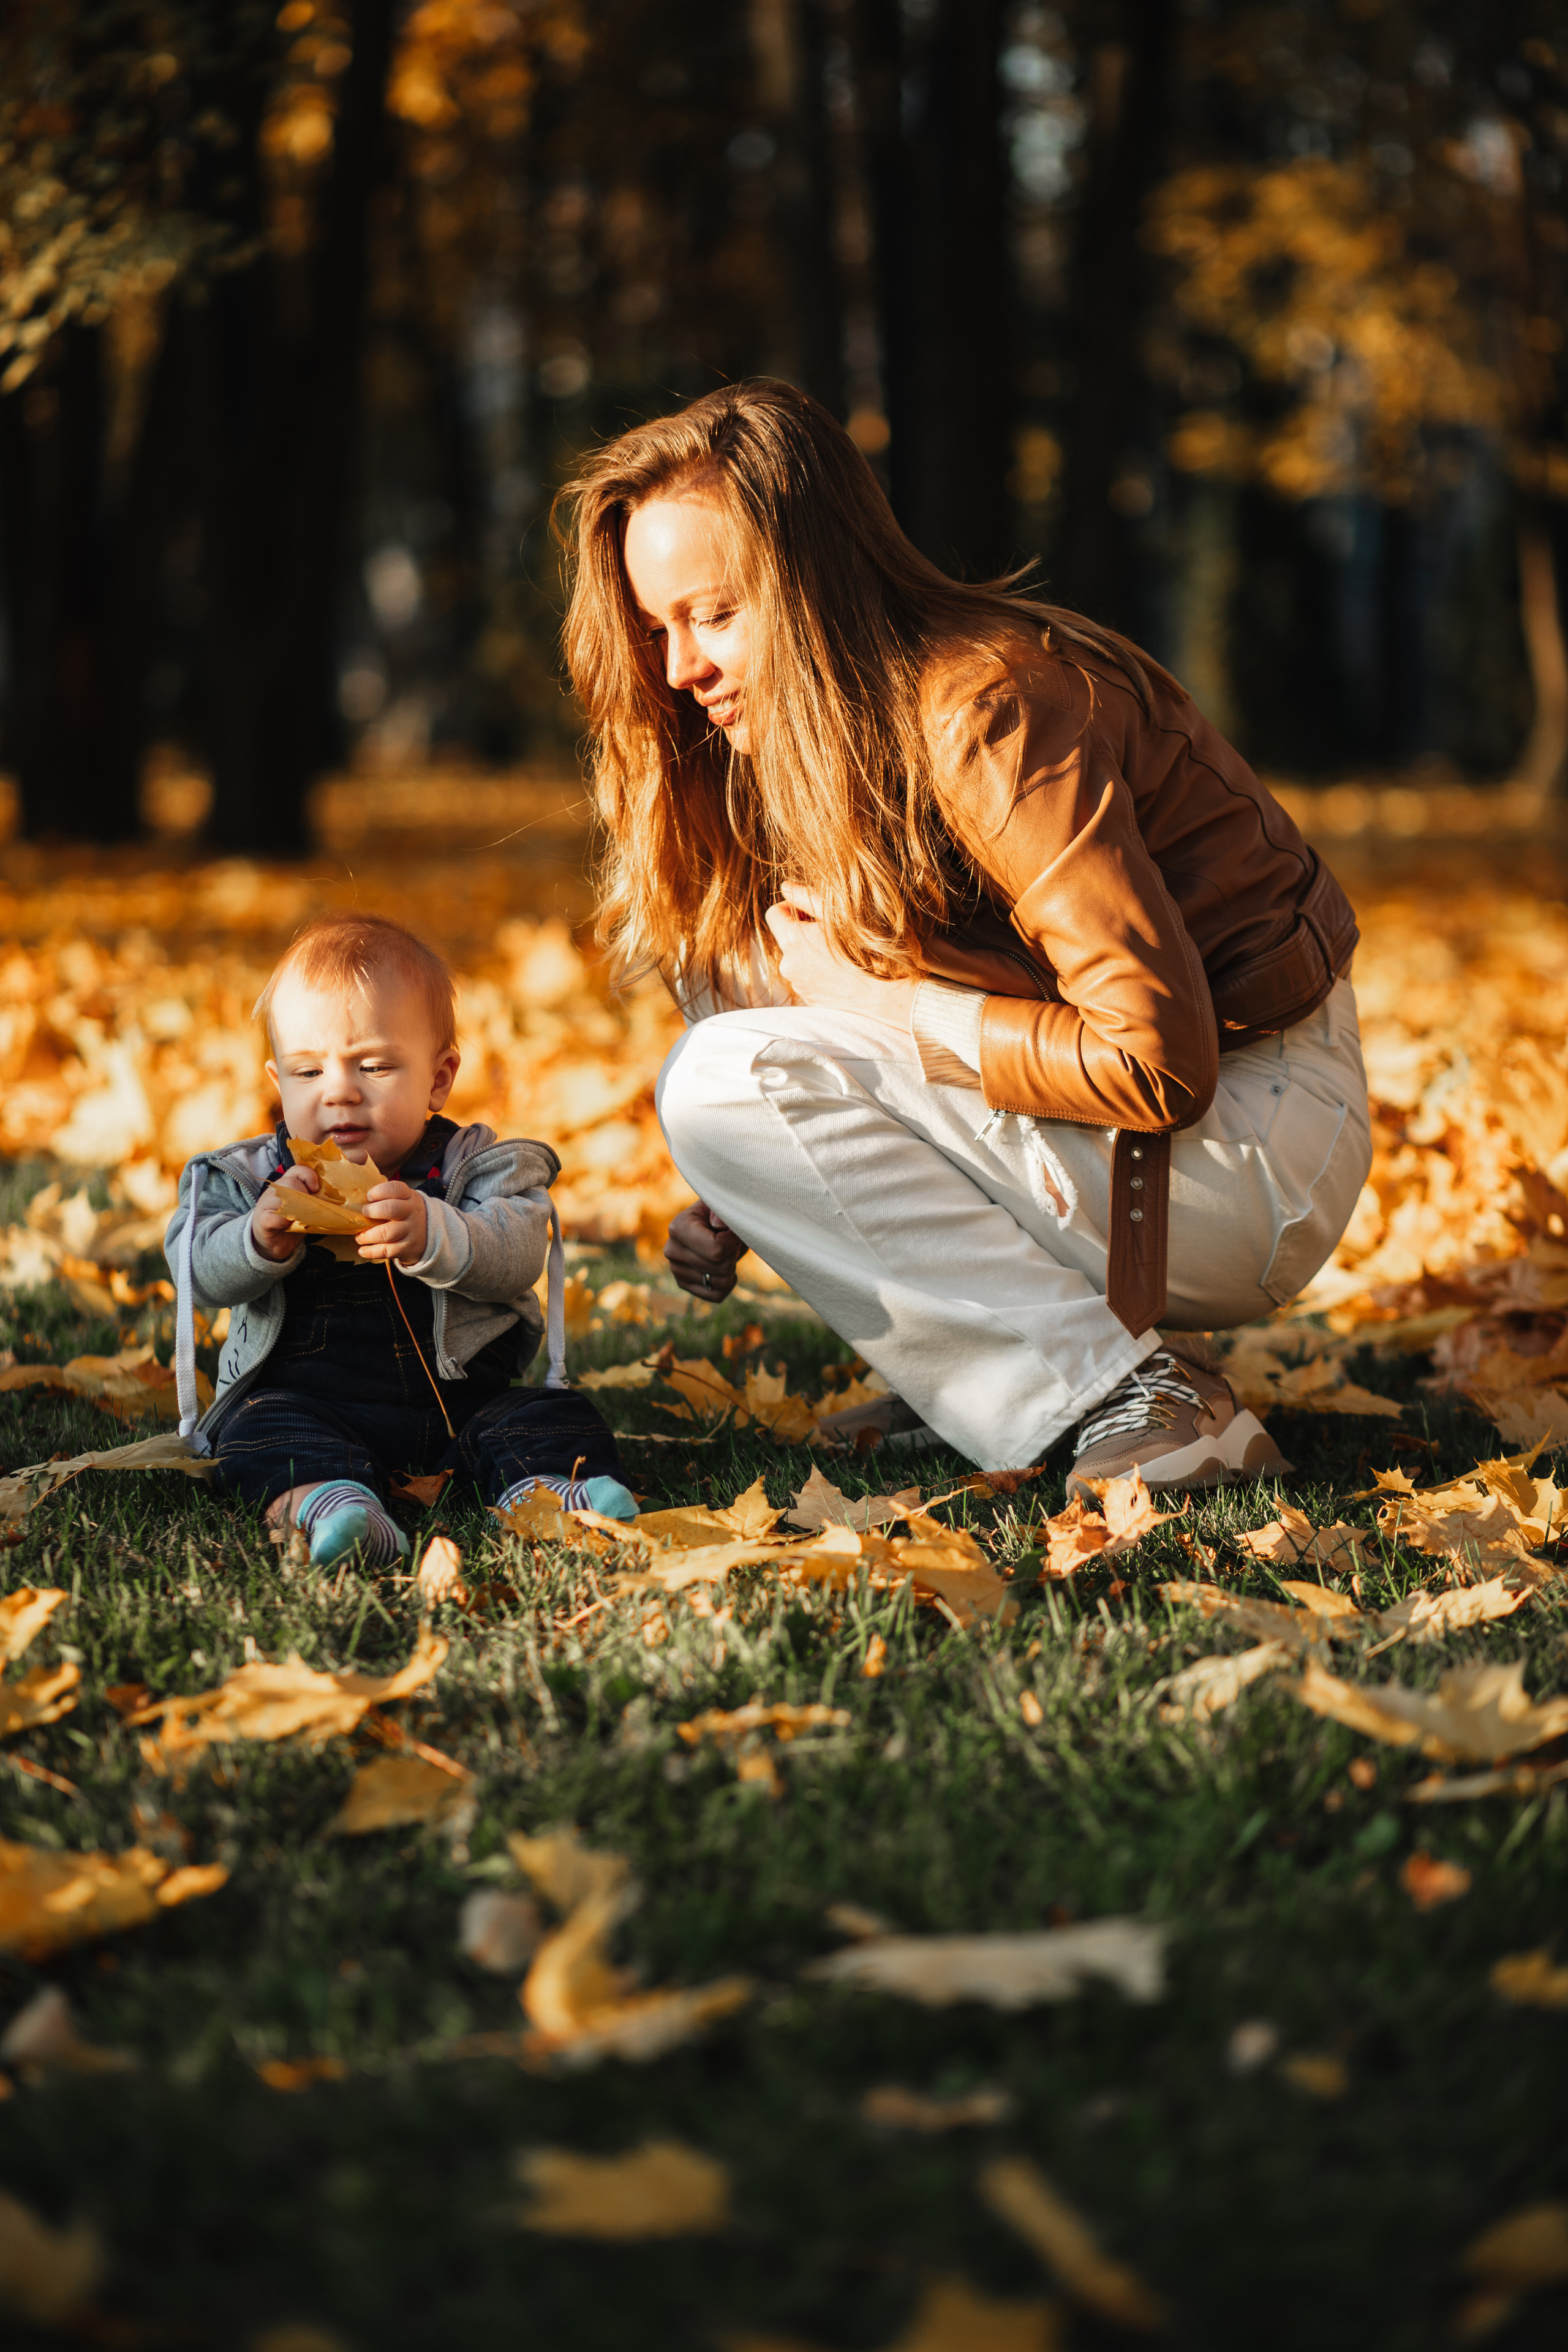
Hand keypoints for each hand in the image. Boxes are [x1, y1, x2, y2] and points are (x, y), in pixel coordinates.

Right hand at [252, 1165, 318, 1261]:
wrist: (273, 1244)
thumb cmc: (292, 1224)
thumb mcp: (306, 1208)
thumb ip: (315, 1200)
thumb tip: (338, 1199)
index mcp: (287, 1184)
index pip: (297, 1169)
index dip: (309, 1176)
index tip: (316, 1188)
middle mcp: (275, 1191)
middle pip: (290, 1181)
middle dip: (304, 1193)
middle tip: (310, 1208)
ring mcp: (266, 1204)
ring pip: (281, 1196)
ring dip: (296, 1207)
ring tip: (301, 1218)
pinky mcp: (263, 1220)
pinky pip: (274, 1217)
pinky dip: (283, 1222)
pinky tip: (288, 1226)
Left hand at [358, 1180, 428, 1266]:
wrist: (429, 1234)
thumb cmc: (406, 1214)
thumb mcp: (403, 1200)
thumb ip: (386, 1198)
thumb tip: (356, 1201)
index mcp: (409, 1196)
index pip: (395, 1188)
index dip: (379, 1191)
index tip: (369, 1196)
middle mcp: (412, 1212)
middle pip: (391, 1209)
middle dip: (372, 1211)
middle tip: (364, 1214)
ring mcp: (411, 1230)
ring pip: (387, 1233)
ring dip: (368, 1235)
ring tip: (359, 1237)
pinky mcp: (407, 1248)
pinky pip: (387, 1250)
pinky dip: (371, 1251)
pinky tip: (362, 1250)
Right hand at [666, 1202, 745, 1300]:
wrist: (715, 1226)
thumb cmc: (721, 1214)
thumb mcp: (724, 1206)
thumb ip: (723, 1211)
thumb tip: (718, 1225)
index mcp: (678, 1227)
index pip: (717, 1249)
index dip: (734, 1241)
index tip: (733, 1230)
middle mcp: (672, 1251)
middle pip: (720, 1267)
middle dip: (733, 1254)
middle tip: (729, 1240)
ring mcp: (676, 1270)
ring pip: (721, 1282)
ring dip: (731, 1268)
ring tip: (725, 1252)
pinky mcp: (684, 1284)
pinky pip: (716, 1295)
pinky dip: (727, 1285)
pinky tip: (724, 1270)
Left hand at [763, 885, 920, 1044]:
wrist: (886, 995)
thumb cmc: (868, 950)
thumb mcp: (839, 915)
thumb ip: (807, 897)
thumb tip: (786, 886)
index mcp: (793, 940)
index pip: (774, 914)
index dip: (791, 907)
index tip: (812, 910)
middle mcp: (788, 965)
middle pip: (787, 937)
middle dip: (804, 930)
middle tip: (832, 930)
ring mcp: (798, 984)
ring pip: (798, 958)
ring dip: (812, 951)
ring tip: (841, 953)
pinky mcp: (809, 999)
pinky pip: (807, 976)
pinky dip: (819, 970)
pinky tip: (842, 970)